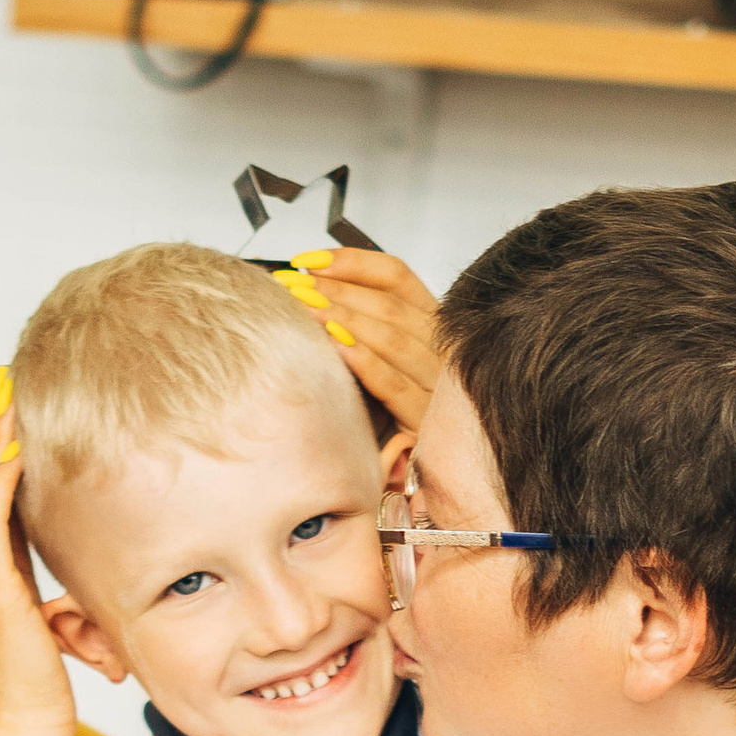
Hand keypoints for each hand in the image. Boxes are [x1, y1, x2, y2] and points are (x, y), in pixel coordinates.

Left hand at [291, 247, 443, 428]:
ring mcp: (439, 385)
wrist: (404, 474)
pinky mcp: (426, 421)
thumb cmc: (382, 415)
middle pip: (389, 304)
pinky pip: (392, 384)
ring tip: (303, 311)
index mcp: (432, 325)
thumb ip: (355, 323)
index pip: (396, 276)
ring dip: (342, 319)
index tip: (308, 261)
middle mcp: (442, 349)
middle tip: (293, 286)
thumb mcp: (373, 360)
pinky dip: (362, 361)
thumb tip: (306, 288)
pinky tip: (333, 347)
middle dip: (335, 290)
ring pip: (392, 338)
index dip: (351, 262)